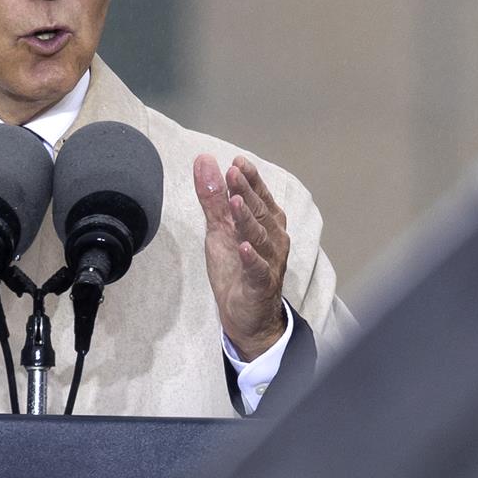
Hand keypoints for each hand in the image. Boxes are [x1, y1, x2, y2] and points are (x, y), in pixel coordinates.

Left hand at [193, 153, 289, 359]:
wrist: (248, 315)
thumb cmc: (237, 267)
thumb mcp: (219, 230)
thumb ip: (213, 198)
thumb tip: (204, 161)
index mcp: (266, 223)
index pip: (260, 196)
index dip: (250, 179)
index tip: (237, 162)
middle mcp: (273, 239)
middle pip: (260, 212)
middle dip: (246, 192)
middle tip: (233, 173)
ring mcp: (269, 261)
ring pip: (260, 237)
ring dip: (247, 219)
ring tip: (235, 203)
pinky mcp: (261, 284)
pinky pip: (258, 269)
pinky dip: (252, 258)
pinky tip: (243, 247)